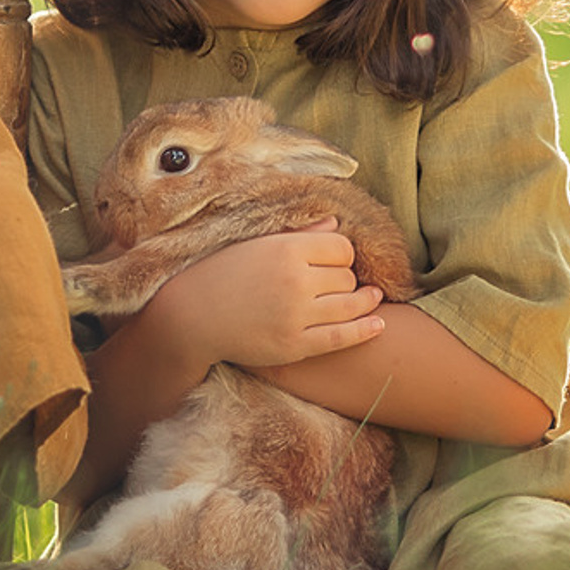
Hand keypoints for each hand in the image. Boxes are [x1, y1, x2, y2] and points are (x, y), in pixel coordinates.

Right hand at [150, 224, 387, 373]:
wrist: (190, 315)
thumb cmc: (220, 272)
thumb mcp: (257, 244)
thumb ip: (300, 234)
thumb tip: (336, 224)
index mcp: (287, 249)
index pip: (341, 247)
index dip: (340, 253)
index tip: (332, 259)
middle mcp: (296, 281)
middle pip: (346, 276)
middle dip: (344, 278)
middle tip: (334, 282)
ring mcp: (297, 316)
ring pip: (350, 304)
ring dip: (362, 301)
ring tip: (371, 298)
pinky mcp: (294, 346)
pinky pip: (341, 338)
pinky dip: (364, 330)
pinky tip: (378, 324)